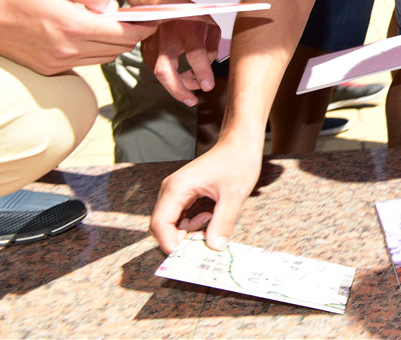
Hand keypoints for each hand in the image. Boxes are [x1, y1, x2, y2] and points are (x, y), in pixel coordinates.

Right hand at [0, 0, 154, 73]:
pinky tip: (93, 37)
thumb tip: (113, 7)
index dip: (144, 28)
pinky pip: (87, 63)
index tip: (154, 21)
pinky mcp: (51, 69)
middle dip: (134, 36)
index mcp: (74, 26)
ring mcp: (59, 62)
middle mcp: (69, 49)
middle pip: (118, 48)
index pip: (124, 34)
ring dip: (116, 45)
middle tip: (140, 23)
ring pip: (105, 58)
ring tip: (117, 28)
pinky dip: (97, 52)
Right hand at [140, 11, 219, 106]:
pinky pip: (158, 71)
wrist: (160, 2)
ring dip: (177, 86)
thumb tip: (208, 66)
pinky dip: (170, 78)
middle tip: (192, 101)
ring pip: (160, 74)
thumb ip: (212, 46)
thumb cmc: (187, 13)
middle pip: (166, 71)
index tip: (208, 86)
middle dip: (179, 91)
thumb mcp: (209, 24)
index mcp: (186, 29)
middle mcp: (166, 39)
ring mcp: (153, 46)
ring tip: (193, 86)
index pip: (195, 54)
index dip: (202, 72)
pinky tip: (182, 77)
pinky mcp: (146, 52)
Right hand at [150, 138, 262, 253]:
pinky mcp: (184, 193)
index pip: (160, 224)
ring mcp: (176, 191)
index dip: (170, 244)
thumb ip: (222, 223)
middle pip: (162, 225)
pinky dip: (192, 223)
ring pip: (171, 222)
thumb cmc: (237, 162)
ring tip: (211, 221)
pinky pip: (180, 215)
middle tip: (202, 244)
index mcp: (177, 188)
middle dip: (179, 239)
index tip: (187, 256)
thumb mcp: (234, 196)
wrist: (241, 143)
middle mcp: (171, 190)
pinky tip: (209, 215)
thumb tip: (214, 248)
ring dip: (187, 231)